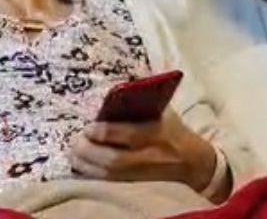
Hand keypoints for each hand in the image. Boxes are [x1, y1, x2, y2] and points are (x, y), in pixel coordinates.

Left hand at [69, 110, 225, 199]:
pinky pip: (107, 182)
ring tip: (74, 150)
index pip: (130, 135)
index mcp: (157, 133)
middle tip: (76, 139)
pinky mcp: (134, 184)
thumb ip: (143, 99)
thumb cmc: (173, 129)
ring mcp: (140, 174)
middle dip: (90, 151)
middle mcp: (148, 156)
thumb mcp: (164, 110)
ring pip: (108, 175)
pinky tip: (81, 163)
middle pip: (113, 160)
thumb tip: (117, 83)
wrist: (192, 162)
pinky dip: (91, 173)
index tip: (89, 126)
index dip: (106, 132)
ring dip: (86, 164)